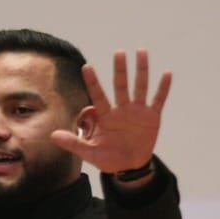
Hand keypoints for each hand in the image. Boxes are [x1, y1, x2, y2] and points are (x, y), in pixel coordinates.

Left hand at [50, 49, 171, 173]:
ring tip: (141, 51)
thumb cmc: (108, 158)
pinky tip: (167, 74)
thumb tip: (52, 135)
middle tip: (118, 53)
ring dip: (141, 70)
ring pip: (139, 87)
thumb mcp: (89, 152)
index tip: (87, 67)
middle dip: (120, 70)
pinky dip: (163, 88)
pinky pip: (158, 100)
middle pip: (120, 85)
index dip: (93, 82)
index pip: (98, 95)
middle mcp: (121, 109)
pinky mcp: (152, 117)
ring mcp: (137, 111)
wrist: (129, 166)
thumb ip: (73, 143)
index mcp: (105, 116)